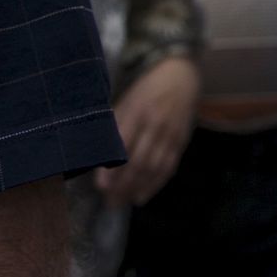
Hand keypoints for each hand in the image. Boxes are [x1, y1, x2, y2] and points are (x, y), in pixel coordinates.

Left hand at [96, 55, 197, 209]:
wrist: (180, 74)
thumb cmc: (145, 88)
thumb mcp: (125, 100)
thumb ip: (114, 125)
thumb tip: (95, 153)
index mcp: (137, 110)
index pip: (123, 144)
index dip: (112, 167)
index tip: (100, 186)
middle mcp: (155, 123)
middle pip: (139, 161)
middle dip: (123, 185)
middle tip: (110, 202)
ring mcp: (171, 133)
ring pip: (154, 167)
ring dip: (137, 188)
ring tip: (122, 202)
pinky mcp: (182, 140)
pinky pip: (169, 166)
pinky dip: (156, 184)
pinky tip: (142, 196)